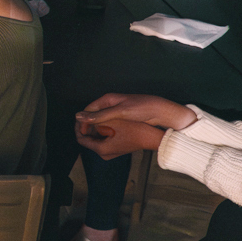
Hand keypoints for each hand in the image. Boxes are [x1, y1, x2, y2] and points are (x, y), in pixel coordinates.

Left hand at [75, 117, 165, 159]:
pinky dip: (102, 130)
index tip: (80, 116)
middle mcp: (104, 154)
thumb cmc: (134, 129)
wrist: (152, 137)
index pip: (80, 138)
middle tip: (88, 114)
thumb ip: (93, 119)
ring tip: (97, 116)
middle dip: (87, 126)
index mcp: (100, 149)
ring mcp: (110, 152)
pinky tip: (106, 121)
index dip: (79, 126)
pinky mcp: (116, 149)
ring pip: (96, 138)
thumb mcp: (112, 121)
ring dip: (95, 127)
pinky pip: (103, 139)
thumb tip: (79, 117)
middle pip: (88, 138)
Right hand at [76, 93, 195, 131]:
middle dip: (89, 127)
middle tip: (88, 140)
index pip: (88, 110)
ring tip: (96, 141)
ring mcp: (116, 111)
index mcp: (107, 99)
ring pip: (101, 121)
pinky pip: (109, 125)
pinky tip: (106, 139)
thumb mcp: (119, 112)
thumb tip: (80, 116)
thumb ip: (100, 115)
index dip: (83, 122)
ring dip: (97, 130)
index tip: (81, 134)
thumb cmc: (142, 108)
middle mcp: (110, 104)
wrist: (161, 111)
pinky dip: (106, 131)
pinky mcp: (122, 117)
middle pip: (94, 116)